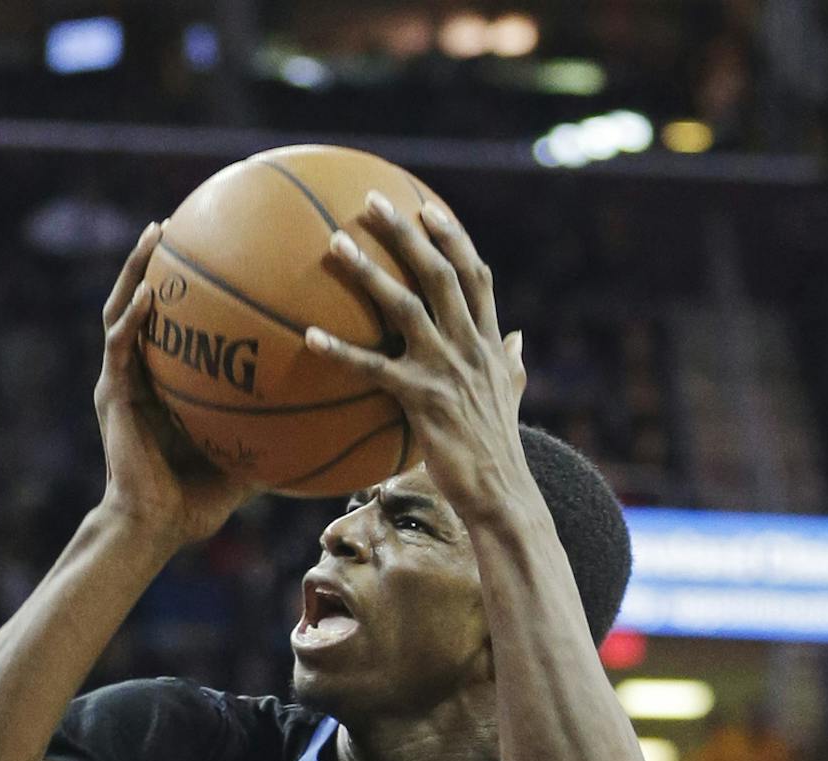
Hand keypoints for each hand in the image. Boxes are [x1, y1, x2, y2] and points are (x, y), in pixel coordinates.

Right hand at [97, 222, 255, 549]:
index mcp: (165, 385)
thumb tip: (335, 416)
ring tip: (155, 235)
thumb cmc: (197, 502)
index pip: (174, 325)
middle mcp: (139, 376)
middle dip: (155, 261)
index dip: (185, 288)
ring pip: (121, 312)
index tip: (212, 249)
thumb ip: (281, 429)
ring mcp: (121, 384)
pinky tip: (149, 293)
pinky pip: (120, 348)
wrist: (154, 528)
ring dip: (135, 271)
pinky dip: (133, 319)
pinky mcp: (111, 397)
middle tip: (177, 221)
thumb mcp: (250, 455)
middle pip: (142, 304)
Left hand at [305, 192, 531, 515]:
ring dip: (369, 273)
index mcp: (489, 341)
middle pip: (439, 273)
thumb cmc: (497, 448)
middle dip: (406, 233)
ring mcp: (447, 368)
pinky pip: (374, 369)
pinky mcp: (422, 399)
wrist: (501, 491)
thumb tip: (518, 338)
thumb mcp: (511, 395)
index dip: (453, 238)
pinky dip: (341, 350)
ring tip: (336, 246)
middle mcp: (471, 344)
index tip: (428, 209)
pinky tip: (308, 337)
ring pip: (406, 307)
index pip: (475, 275)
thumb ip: (512, 362)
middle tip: (372, 202)